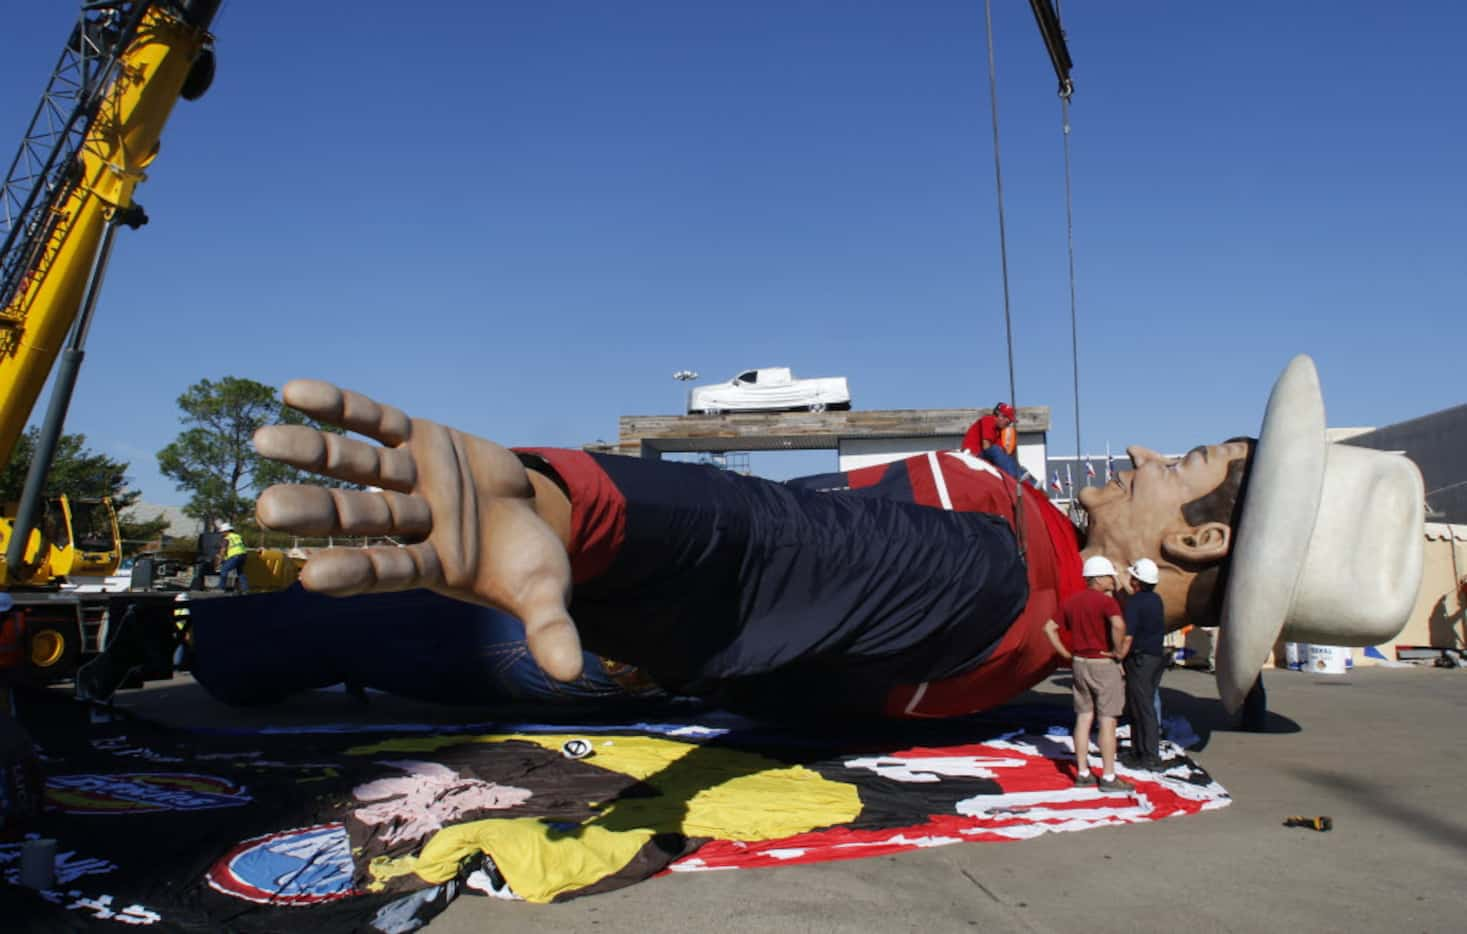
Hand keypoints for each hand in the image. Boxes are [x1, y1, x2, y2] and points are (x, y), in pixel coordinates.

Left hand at [253, 380, 582, 680]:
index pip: (387, 571)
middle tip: (265, 511)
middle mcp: (409, 521)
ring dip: (310, 452)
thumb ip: (550, 630)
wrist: (532, 508)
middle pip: (357, 517)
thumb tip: (571, 676)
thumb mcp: (546, 591)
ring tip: (262, 442)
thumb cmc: (530, 560)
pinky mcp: (416, 437)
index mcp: (431, 565)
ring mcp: (408, 477)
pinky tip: (293, 393)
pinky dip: (339, 407)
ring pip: (354, 464)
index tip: (309, 576)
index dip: (353, 572)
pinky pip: (373, 420)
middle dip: (315, 512)